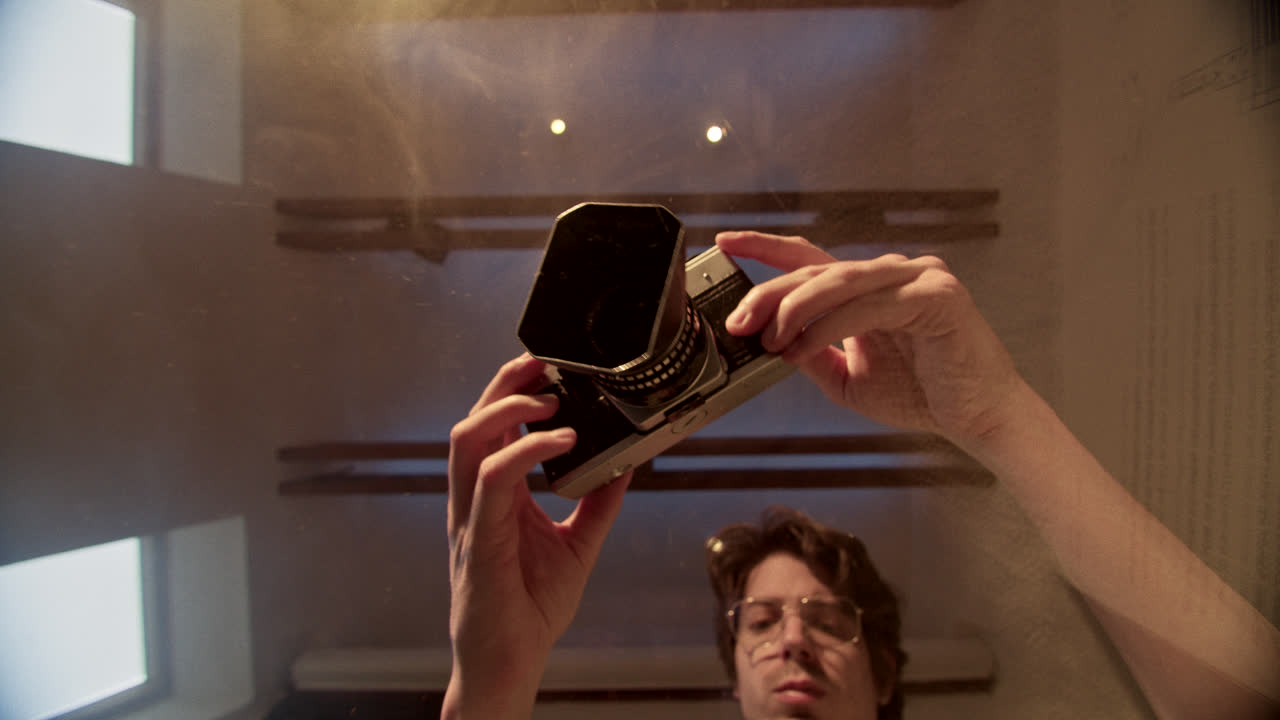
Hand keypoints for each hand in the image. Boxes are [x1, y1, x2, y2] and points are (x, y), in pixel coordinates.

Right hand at [444, 354, 629, 718]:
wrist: (510, 662)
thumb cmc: (529, 608)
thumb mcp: (577, 544)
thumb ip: (598, 503)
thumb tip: (628, 466)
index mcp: (495, 496)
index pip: (493, 428)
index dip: (514, 392)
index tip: (549, 368)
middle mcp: (475, 499)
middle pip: (473, 421)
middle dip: (504, 384)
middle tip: (543, 363)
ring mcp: (471, 517)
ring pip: (468, 440)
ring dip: (508, 409)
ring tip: (552, 399)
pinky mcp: (479, 540)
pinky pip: (491, 481)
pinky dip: (524, 451)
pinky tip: (562, 442)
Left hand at [716, 231, 1022, 445]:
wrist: (977, 419)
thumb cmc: (921, 394)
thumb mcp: (846, 376)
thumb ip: (811, 353)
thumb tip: (767, 342)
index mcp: (870, 287)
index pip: (811, 258)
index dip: (765, 247)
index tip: (725, 243)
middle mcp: (893, 272)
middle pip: (817, 270)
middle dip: (770, 296)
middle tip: (740, 323)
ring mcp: (918, 276)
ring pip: (839, 281)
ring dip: (796, 310)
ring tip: (771, 340)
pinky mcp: (938, 294)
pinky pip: (869, 305)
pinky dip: (829, 326)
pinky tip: (804, 347)